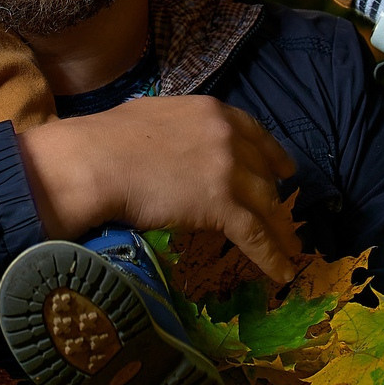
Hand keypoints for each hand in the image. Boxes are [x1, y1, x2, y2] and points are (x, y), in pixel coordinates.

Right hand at [15, 93, 301, 284]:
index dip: (273, 155)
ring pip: (265, 205)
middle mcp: (228, 138)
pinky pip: (256, 236)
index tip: (285, 171)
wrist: (95, 162)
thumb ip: (180, 127)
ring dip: (278, 230)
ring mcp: (229, 172)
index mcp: (212, 112)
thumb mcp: (154, 116)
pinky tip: (283, 273)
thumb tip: (177, 141)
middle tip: (278, 215)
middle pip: (262, 173)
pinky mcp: (223, 206)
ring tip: (288, 249)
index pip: (255, 134)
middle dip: (272, 197)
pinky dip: (273, 257)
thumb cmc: (107, 139)